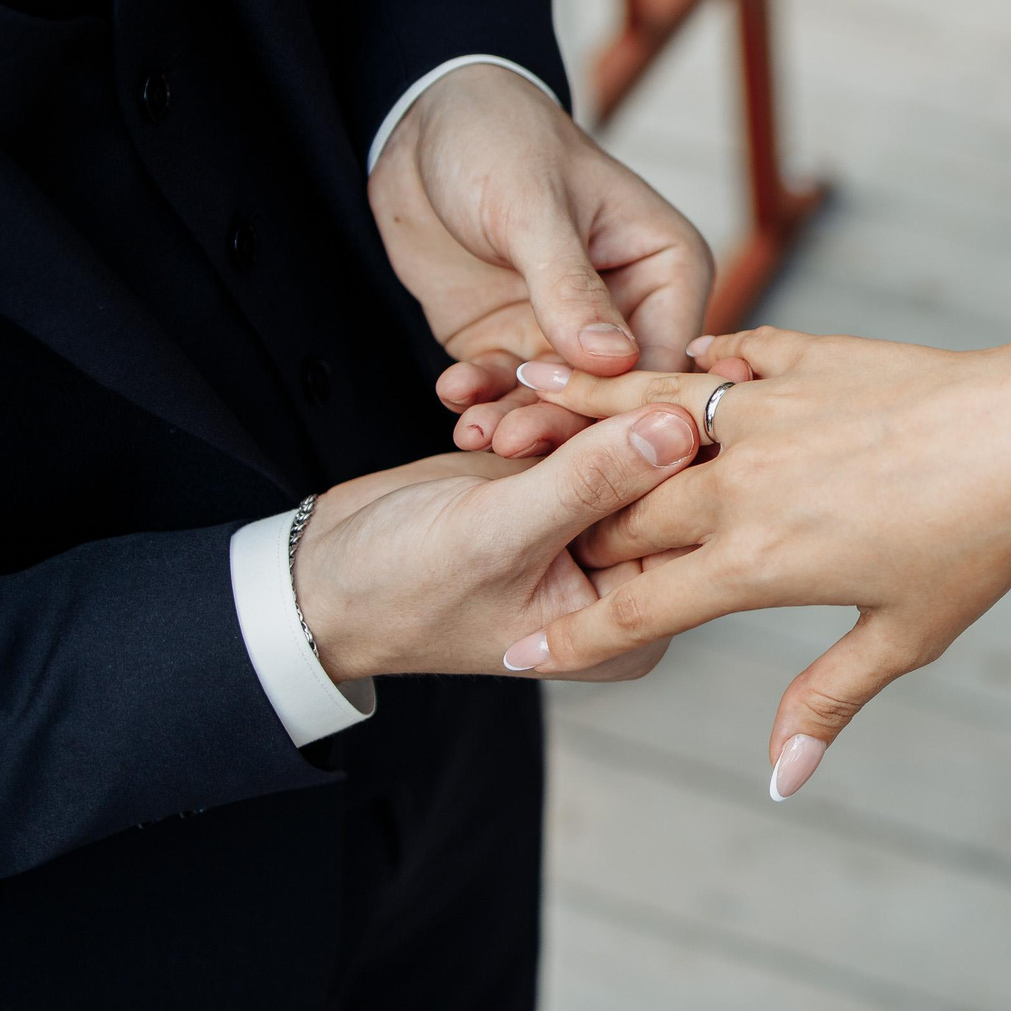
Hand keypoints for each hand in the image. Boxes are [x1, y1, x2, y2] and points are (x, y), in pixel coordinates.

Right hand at [294, 401, 704, 682]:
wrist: (322, 575)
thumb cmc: (399, 586)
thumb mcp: (497, 535)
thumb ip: (587, 483)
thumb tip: (676, 429)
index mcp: (628, 616)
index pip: (688, 524)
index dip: (685, 452)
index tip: (681, 394)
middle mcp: (622, 573)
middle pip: (659, 474)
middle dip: (611, 423)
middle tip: (568, 395)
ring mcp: (589, 523)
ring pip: (614, 436)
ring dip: (558, 412)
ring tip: (494, 434)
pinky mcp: (556, 479)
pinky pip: (570, 422)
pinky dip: (531, 402)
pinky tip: (479, 400)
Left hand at [367, 62, 711, 456]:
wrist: (422, 122)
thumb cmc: (499, 137)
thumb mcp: (534, 208)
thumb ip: (570, 287)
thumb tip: (613, 361)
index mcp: (666, 267)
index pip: (665, 354)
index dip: (629, 399)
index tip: (592, 436)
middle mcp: (630, 309)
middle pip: (611, 390)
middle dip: (564, 420)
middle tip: (516, 442)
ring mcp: (569, 332)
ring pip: (557, 400)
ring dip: (517, 420)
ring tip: (477, 434)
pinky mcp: (513, 342)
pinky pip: (504, 388)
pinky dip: (480, 400)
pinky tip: (454, 399)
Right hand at [500, 303, 1010, 797]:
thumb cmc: (981, 542)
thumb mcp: (906, 634)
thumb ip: (827, 701)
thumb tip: (779, 779)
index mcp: (758, 562)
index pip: (637, 608)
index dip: (571, 637)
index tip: (515, 657)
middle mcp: (743, 484)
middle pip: (618, 508)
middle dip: (554, 519)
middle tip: (490, 514)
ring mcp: (767, 413)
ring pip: (645, 415)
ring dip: (575, 413)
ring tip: (511, 400)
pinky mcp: (802, 359)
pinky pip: (722, 358)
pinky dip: (677, 362)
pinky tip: (647, 359)